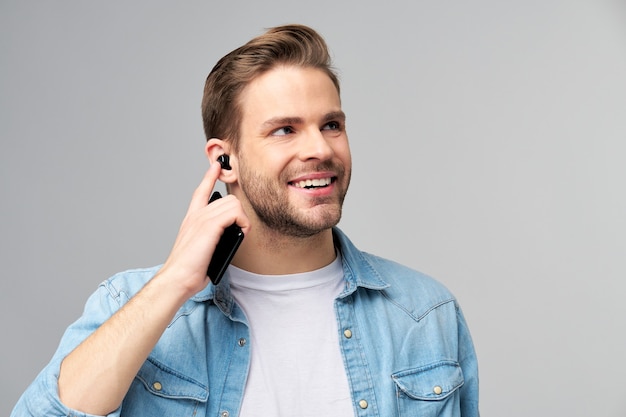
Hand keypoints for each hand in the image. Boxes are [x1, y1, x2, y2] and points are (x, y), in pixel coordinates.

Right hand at [157, 162, 249, 295]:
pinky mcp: (209, 226)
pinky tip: (240, 234)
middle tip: (239, 231)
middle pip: (227, 198)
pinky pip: (235, 213)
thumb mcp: (202, 248)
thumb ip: (213, 236)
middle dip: (239, 213)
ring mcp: (202, 219)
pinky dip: (243, 223)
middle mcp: (196, 216)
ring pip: (233, 204)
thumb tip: (232, 235)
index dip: (209, 177)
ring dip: (242, 220)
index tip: (215, 165)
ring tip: (238, 235)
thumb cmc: (190, 269)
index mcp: (191, 219)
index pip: (200, 191)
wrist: (177, 278)